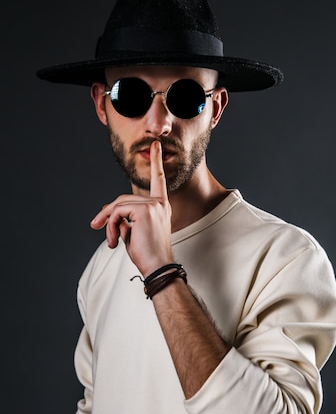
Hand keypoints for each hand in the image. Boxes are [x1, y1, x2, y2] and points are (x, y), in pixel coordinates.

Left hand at [90, 141, 173, 276]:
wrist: (157, 267)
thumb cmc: (148, 256)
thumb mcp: (134, 234)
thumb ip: (125, 220)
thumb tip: (110, 215)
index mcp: (161, 208)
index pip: (158, 181)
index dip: (156, 162)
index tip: (155, 145)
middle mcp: (160, 204)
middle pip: (124, 198)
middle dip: (107, 213)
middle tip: (96, 227)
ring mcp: (153, 206)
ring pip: (119, 205)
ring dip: (108, 223)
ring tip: (111, 241)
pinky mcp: (144, 210)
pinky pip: (117, 212)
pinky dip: (111, 226)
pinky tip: (115, 241)